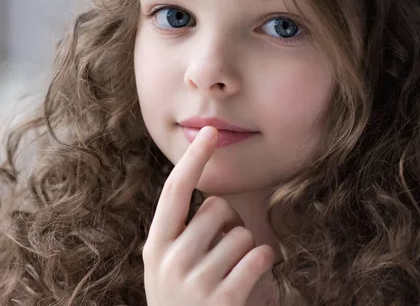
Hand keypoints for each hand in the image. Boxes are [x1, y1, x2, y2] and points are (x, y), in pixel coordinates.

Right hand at [143, 126, 276, 305]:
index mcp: (155, 246)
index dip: (194, 159)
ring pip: (241, 233)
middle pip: (217, 208)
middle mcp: (170, 259)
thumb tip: (208, 194)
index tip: (210, 131)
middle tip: (219, 253)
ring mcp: (194, 281)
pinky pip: (258, 257)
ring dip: (245, 250)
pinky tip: (252, 279)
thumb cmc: (181, 302)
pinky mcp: (222, 299)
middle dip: (226, 224)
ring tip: (230, 274)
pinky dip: (264, 263)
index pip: (174, 191)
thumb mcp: (165, 267)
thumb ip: (178, 233)